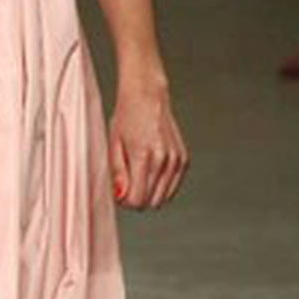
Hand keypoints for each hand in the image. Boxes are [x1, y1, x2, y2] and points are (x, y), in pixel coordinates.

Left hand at [108, 75, 189, 209]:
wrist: (147, 96)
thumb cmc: (127, 117)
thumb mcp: (114, 144)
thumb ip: (118, 173)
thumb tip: (121, 197)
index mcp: (144, 156)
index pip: (137, 200)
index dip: (125, 200)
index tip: (120, 190)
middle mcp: (164, 160)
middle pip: (151, 202)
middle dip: (137, 198)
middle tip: (128, 182)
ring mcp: (177, 160)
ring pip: (163, 198)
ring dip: (150, 193)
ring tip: (139, 174)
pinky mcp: (184, 159)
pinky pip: (173, 188)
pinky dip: (162, 186)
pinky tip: (152, 171)